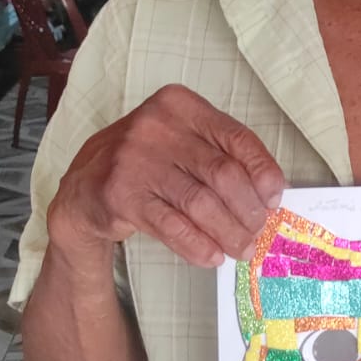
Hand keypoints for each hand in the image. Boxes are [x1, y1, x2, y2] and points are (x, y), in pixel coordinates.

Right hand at [48, 85, 284, 267]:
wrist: (86, 183)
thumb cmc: (148, 161)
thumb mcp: (182, 141)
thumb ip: (220, 156)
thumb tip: (268, 194)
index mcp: (180, 105)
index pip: (237, 138)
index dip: (263, 172)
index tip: (274, 199)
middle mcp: (156, 126)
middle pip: (222, 174)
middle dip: (248, 210)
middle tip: (257, 231)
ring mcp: (135, 160)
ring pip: (200, 203)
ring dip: (228, 232)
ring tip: (241, 248)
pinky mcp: (121, 195)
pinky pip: (172, 226)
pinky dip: (198, 245)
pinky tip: (212, 256)